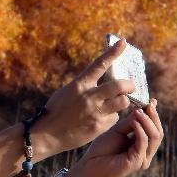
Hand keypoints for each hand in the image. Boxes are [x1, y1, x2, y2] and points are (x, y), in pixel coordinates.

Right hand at [36, 38, 135, 157]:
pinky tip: (101, 120)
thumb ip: (85, 86)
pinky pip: (114, 118)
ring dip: (122, 102)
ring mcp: (96, 112)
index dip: (113, 52)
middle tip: (130, 86)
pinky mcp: (99, 126)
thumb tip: (103, 83)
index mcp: (80, 84)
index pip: (100, 64)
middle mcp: (89, 96)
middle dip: (129, 85)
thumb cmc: (55, 111)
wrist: (46, 134)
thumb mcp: (67, 92)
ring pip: (123, 102)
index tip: (124, 42)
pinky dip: (111, 117)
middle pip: (120, 85)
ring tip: (115, 104)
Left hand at [68, 99, 162, 176]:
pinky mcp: (137, 162)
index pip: (155, 128)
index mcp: (142, 146)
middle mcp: (146, 153)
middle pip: (158, 132)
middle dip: (153, 116)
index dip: (154, 114)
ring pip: (154, 136)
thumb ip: (130, 122)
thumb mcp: (117, 131)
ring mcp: (143, 159)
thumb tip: (141, 108)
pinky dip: (139, 129)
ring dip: (147, 121)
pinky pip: (143, 142)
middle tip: (147, 103)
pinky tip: (133, 121)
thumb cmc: (101, 149)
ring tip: (138, 110)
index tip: (151, 100)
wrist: (89, 166)